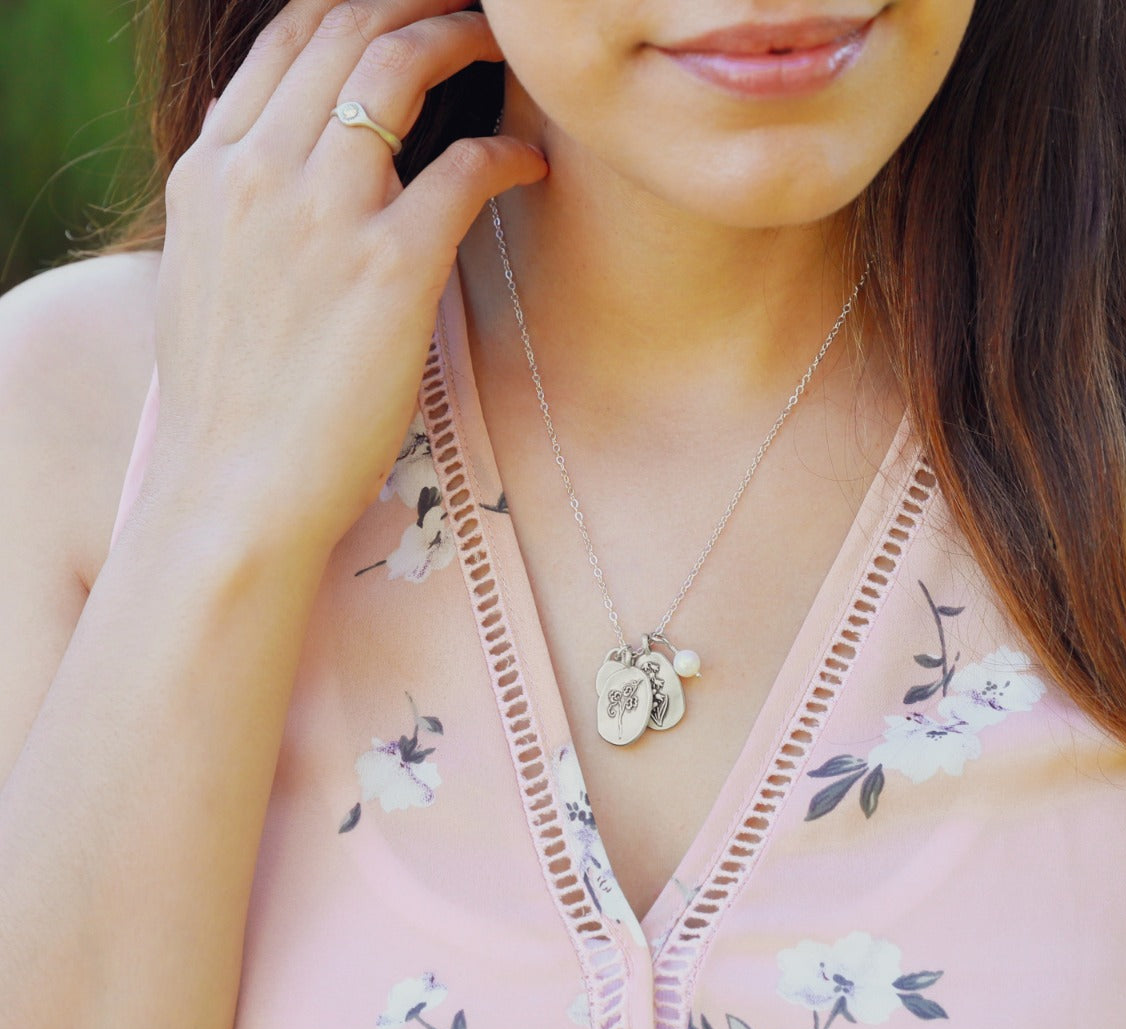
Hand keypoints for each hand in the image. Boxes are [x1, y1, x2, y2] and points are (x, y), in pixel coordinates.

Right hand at [146, 0, 545, 558]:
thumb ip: (242, 209)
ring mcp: (324, 214)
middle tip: (468, 8)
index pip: (285, 39)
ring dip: (461, 38)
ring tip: (502, 46)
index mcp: (211, 169)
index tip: (401, 7)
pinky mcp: (390, 267)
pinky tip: (527, 163)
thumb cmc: (229, 404)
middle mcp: (259, 171)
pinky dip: (505, 153)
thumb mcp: (206, 280)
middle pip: (345, 27)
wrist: (234, 490)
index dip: (352, 3)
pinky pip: (465, 169)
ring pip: (400, 65)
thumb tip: (282, 175)